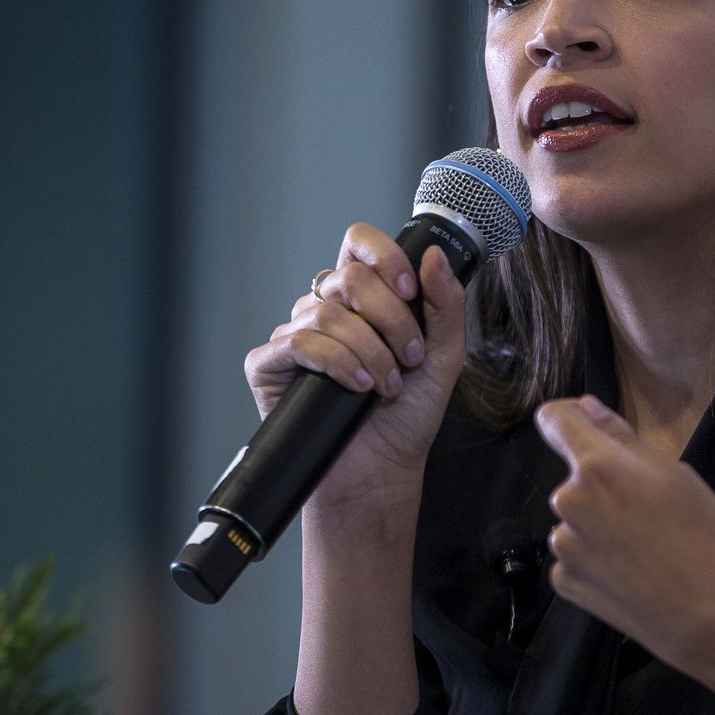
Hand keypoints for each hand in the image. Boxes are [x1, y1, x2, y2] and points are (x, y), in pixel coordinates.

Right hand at [244, 224, 468, 522]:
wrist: (381, 470)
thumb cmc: (408, 416)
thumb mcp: (443, 357)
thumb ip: (445, 305)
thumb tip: (432, 254)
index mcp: (362, 299)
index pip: (358, 244)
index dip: (383, 256)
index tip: (409, 291)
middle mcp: (323, 310)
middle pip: (349, 278)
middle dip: (390, 319)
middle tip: (410, 357)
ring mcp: (294, 337)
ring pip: (326, 313)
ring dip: (369, 351)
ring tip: (387, 385)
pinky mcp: (268, 366)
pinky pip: (297, 343)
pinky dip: (335, 363)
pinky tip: (356, 387)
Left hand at [536, 394, 714, 669]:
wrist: (711, 619)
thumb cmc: (706, 538)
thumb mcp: (676, 475)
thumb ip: (623, 437)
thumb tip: (586, 407)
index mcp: (596, 466)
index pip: (554, 420)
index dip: (569, 417)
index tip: (588, 426)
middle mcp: (567, 501)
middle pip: (576, 478)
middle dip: (604, 486)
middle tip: (652, 513)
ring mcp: (562, 546)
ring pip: (577, 520)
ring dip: (600, 526)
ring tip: (647, 551)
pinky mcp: (564, 582)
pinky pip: (575, 558)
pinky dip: (596, 561)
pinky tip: (632, 576)